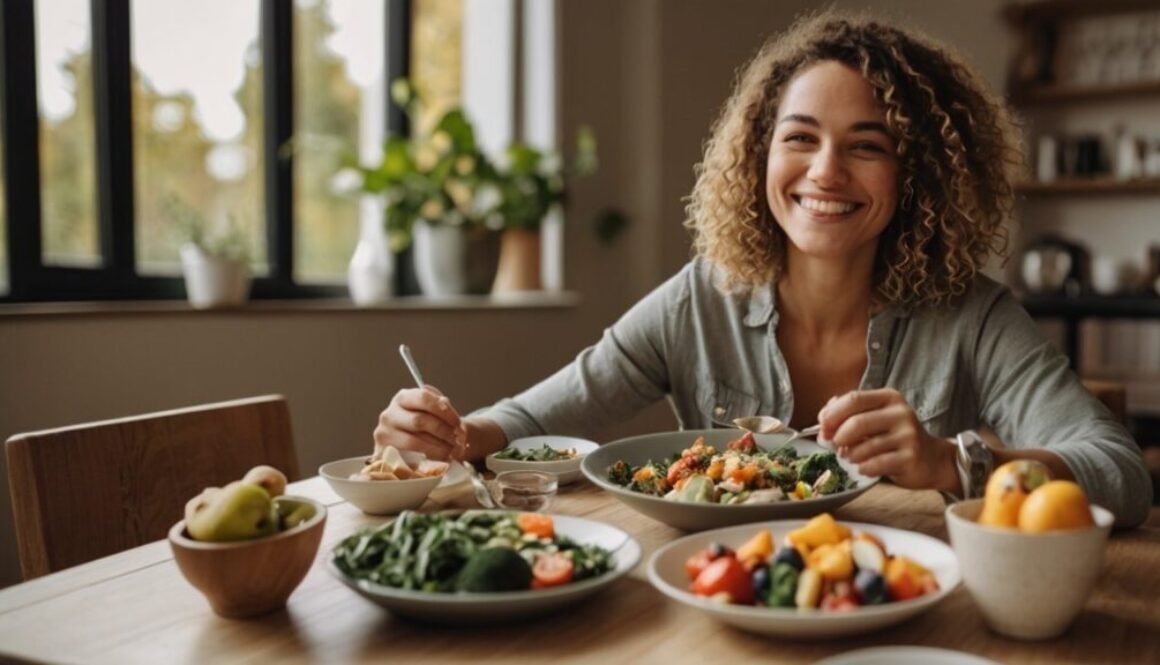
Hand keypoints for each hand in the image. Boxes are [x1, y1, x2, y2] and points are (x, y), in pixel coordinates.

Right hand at [374, 386, 467, 460]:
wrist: (411, 442)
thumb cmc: (426, 423)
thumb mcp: (433, 409)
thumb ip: (440, 405)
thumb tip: (444, 404)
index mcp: (403, 398)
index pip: (423, 398)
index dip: (443, 410)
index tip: (457, 422)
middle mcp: (389, 414)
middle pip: (419, 421)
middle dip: (443, 431)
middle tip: (457, 439)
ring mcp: (384, 434)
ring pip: (414, 442)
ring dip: (438, 448)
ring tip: (453, 450)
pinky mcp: (384, 453)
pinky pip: (408, 458)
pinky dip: (428, 459)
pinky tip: (441, 459)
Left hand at [817, 388, 956, 490]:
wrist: (931, 459)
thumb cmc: (895, 437)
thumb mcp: (876, 417)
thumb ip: (850, 413)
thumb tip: (822, 419)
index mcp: (889, 397)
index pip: (854, 399)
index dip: (832, 414)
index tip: (822, 427)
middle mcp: (901, 413)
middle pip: (857, 423)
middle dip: (838, 436)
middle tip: (833, 445)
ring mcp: (908, 436)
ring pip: (865, 447)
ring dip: (850, 455)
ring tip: (849, 457)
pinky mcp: (910, 458)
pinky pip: (875, 464)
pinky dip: (863, 467)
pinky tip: (863, 467)